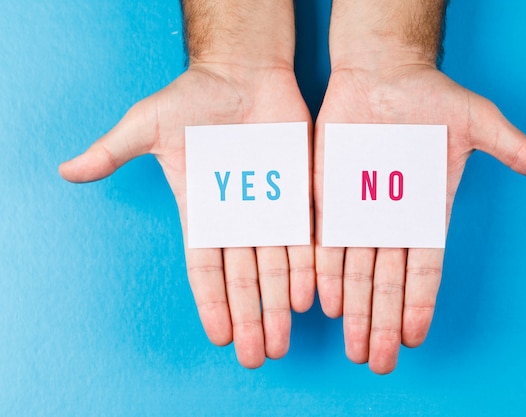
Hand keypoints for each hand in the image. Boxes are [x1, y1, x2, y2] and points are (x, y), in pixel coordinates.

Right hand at [59, 63, 314, 367]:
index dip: (213, 304)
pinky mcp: (299, 192)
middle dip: (251, 318)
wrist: (241, 71)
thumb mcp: (147, 125)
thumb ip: (113, 151)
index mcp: (203, 211)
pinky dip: (308, 267)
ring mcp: (270, 207)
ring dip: (280, 305)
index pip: (206, 268)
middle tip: (259, 355)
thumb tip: (66, 171)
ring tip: (284, 341)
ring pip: (277, 266)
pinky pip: (305, 236)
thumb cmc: (193, 97)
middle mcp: (239, 217)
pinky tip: (310, 297)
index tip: (219, 337)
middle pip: (246, 278)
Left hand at [314, 64, 525, 373]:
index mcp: (425, 211)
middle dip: (382, 322)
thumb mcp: (476, 120)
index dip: (419, 303)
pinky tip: (325, 303)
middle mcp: (390, 219)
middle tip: (377, 360)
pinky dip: (324, 272)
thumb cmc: (431, 97)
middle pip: (386, 281)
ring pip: (354, 270)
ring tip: (352, 347)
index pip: (424, 267)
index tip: (414, 337)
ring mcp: (357, 209)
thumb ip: (510, 146)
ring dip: (354, 310)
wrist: (382, 73)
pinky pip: (324, 240)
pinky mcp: (328, 196)